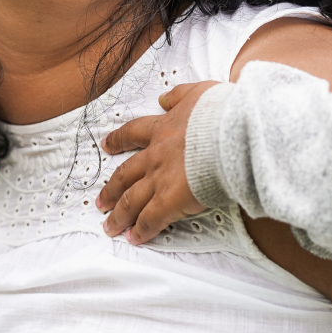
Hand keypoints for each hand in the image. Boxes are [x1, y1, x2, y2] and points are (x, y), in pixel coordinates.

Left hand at [94, 81, 217, 242]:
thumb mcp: (197, 93)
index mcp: (162, 129)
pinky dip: (141, 231)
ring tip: (110, 226)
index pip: (133, 134)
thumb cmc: (221, 113)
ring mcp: (159, 179)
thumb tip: (163, 98)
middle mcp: (155, 155)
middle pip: (124, 174)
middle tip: (100, 201)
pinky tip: (135, 239)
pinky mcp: (170, 201)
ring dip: (119, 215)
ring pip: (131, 200)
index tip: (107, 146)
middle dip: (111, 189)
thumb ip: (178, 96)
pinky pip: (150, 220)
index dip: (118, 140)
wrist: (231, 134)